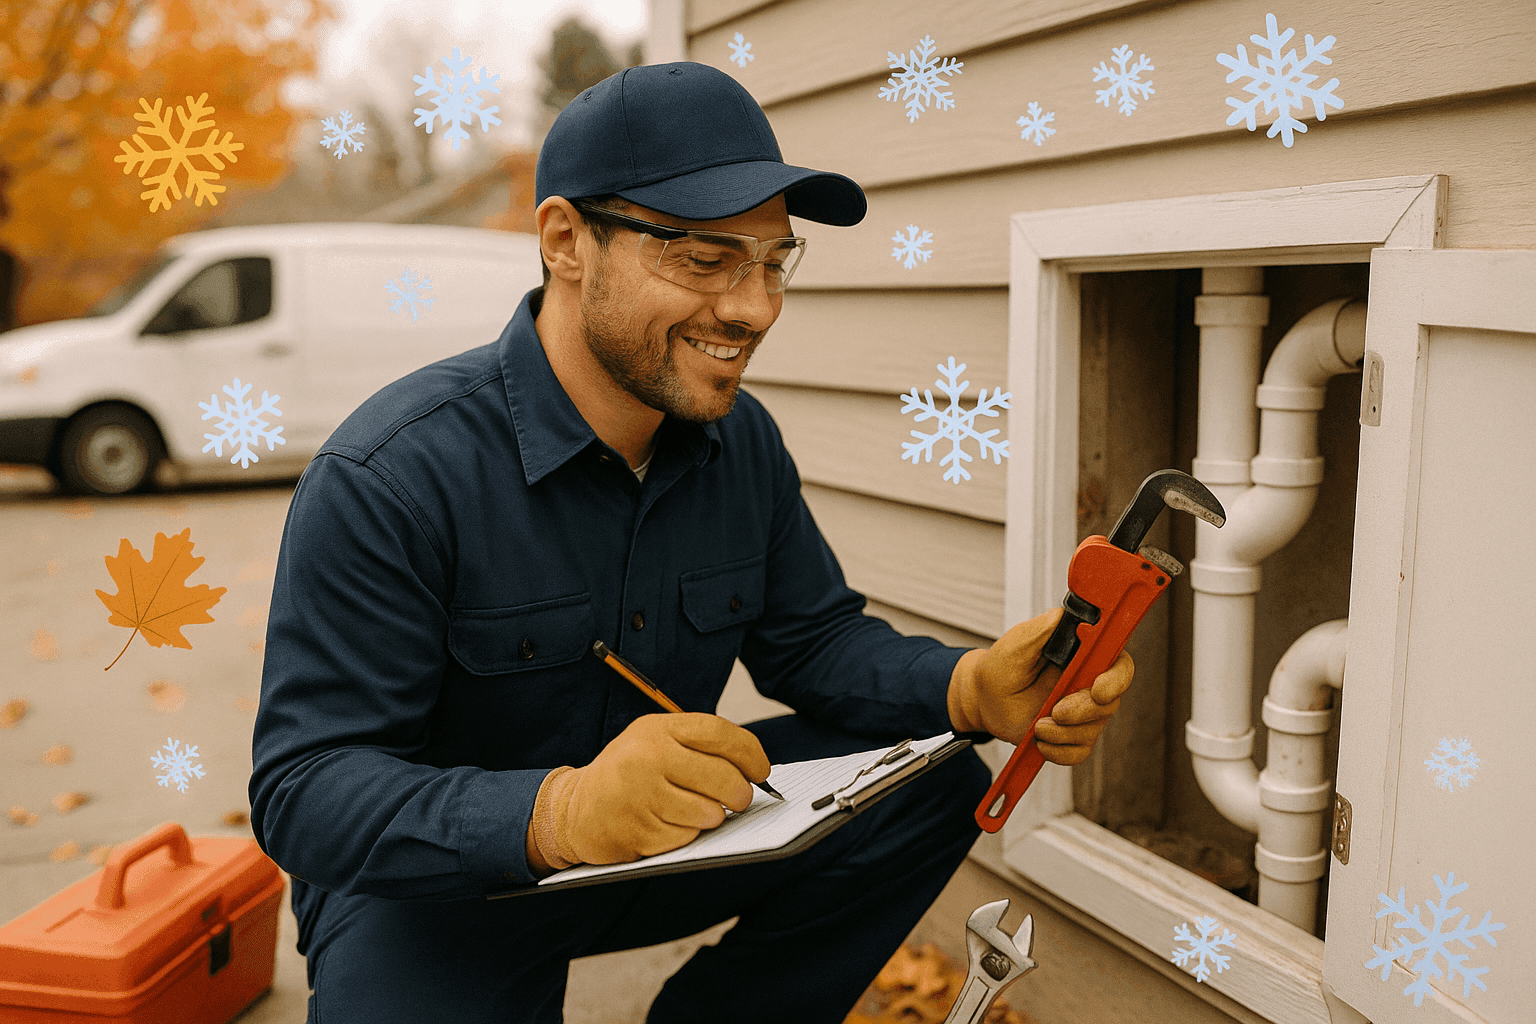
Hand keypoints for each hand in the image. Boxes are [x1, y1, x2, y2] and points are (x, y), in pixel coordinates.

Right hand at [544, 713, 771, 865]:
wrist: (575, 809)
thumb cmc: (628, 772)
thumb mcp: (654, 741)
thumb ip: (696, 746)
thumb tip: (753, 767)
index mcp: (656, 730)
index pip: (718, 733)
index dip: (750, 752)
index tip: (761, 769)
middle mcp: (647, 758)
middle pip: (722, 777)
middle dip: (741, 793)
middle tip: (741, 798)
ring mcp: (641, 796)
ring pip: (710, 813)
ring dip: (714, 817)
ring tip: (699, 810)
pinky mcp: (638, 832)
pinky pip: (688, 837)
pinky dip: (689, 834)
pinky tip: (671, 824)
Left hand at [947, 606, 1134, 764]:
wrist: (985, 698)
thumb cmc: (1001, 667)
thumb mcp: (1015, 643)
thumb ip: (1040, 628)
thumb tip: (1061, 615)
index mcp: (1083, 656)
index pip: (1118, 664)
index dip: (1116, 679)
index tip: (1097, 690)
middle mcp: (1088, 683)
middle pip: (1110, 702)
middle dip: (1083, 711)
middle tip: (1056, 711)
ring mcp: (1083, 713)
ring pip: (1093, 730)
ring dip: (1064, 732)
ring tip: (1037, 724)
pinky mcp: (1072, 736)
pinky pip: (1078, 752)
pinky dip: (1059, 751)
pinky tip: (1040, 740)